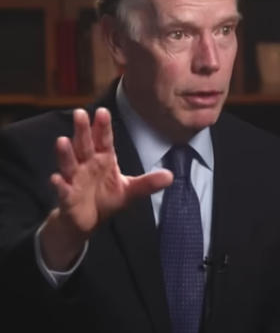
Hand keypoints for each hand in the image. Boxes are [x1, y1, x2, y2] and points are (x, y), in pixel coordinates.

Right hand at [40, 108, 172, 270]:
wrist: (88, 221)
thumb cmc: (107, 199)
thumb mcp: (130, 190)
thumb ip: (147, 183)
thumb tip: (170, 176)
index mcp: (103, 159)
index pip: (104, 140)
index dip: (103, 127)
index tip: (103, 112)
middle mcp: (87, 165)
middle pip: (84, 145)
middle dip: (82, 131)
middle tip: (80, 113)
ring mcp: (75, 179)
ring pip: (69, 163)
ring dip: (66, 153)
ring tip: (62, 140)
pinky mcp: (67, 196)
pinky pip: (62, 190)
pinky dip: (59, 185)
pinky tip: (56, 178)